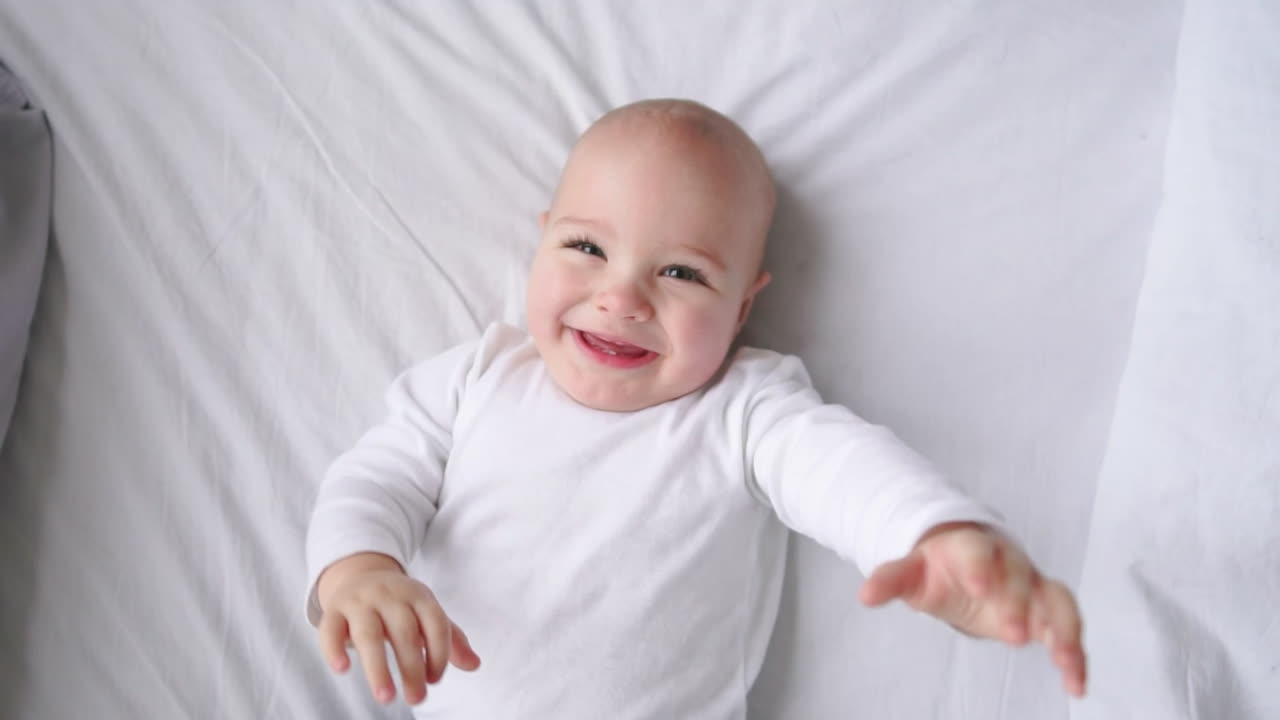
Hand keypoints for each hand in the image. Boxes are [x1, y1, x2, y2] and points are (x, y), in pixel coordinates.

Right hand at [316, 552, 480, 704]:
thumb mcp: (428, 614)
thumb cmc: (401, 604)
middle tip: (416, 699)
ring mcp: (360, 601)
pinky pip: (330, 629)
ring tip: (385, 697)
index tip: (434, 680)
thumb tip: (475, 665)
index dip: (439, 654)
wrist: (361, 574)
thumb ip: (450, 640)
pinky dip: (334, 649)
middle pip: (404, 632)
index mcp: (418, 595)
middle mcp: (389, 595)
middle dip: (411, 668)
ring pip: (368, 634)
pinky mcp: (333, 610)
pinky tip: (342, 669)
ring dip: (378, 668)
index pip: (435, 624)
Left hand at [857, 523, 1086, 697]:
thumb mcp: (912, 571)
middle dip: (1018, 604)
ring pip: (1056, 601)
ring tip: (1063, 661)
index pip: (977, 551)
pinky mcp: (1048, 611)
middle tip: (1011, 635)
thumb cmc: (940, 568)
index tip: (979, 589)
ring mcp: (1034, 586)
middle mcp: (1010, 563)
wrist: (969, 561)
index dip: (980, 567)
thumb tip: (865, 595)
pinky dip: (1076, 655)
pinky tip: (1076, 685)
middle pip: (1020, 577)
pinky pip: (1068, 629)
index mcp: (973, 548)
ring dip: (1063, 629)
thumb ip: (891, 580)